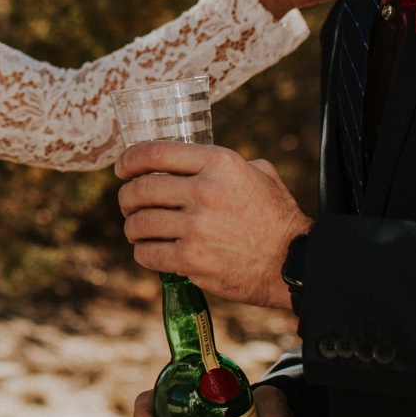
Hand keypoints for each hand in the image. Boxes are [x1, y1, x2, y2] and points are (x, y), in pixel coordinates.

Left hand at [117, 142, 310, 308]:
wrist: (294, 263)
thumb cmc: (277, 218)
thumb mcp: (260, 174)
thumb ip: (226, 164)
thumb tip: (195, 162)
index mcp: (219, 163)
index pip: (156, 152)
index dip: (130, 159)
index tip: (121, 168)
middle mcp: (204, 191)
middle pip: (141, 189)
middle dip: (126, 198)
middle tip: (128, 205)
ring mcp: (196, 227)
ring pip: (139, 223)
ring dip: (133, 228)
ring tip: (138, 230)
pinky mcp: (192, 260)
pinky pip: (148, 253)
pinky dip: (143, 252)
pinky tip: (150, 251)